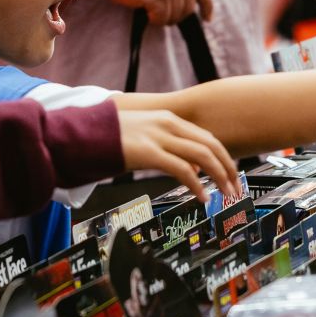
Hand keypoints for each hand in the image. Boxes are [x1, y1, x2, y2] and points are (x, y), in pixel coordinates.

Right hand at [87, 0, 213, 25]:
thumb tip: (181, 0)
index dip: (207, 4)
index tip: (207, 17)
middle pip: (188, 5)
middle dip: (178, 16)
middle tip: (163, 17)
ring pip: (176, 14)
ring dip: (164, 18)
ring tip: (150, 11)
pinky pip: (163, 18)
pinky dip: (155, 20)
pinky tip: (146, 14)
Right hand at [117, 108, 239, 203]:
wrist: (80, 133)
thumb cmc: (109, 138)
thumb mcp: (143, 137)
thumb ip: (167, 148)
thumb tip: (190, 169)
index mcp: (167, 119)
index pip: (206, 137)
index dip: (223, 157)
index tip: (231, 173)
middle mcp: (166, 124)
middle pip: (210, 145)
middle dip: (227, 168)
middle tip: (235, 187)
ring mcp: (157, 137)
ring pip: (202, 156)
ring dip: (219, 177)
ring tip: (226, 195)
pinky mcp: (147, 152)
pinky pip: (182, 170)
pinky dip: (197, 185)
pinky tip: (202, 197)